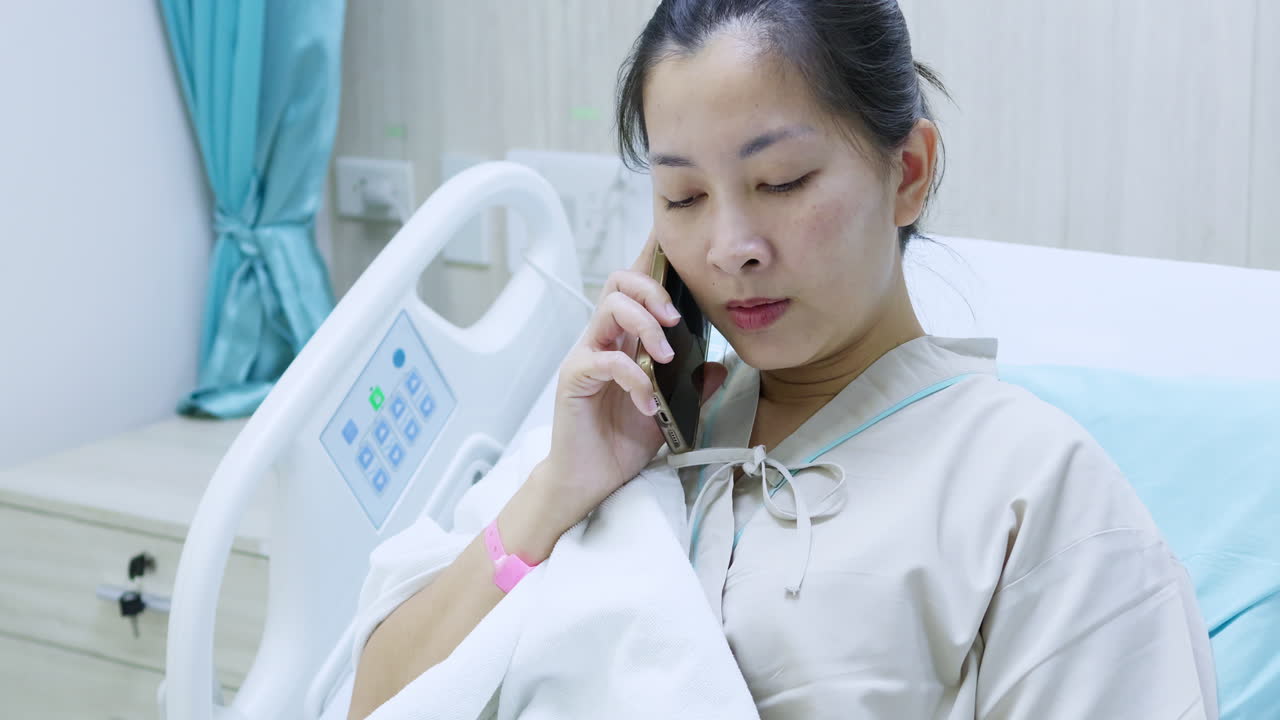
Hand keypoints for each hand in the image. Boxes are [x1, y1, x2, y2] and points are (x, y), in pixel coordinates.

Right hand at [535, 230, 726, 527]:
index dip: (653, 260)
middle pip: (619, 281)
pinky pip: (604, 360)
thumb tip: (721, 365)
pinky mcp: (575, 378)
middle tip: (675, 318)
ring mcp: (587, 355)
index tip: (674, 243)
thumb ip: (693, 387)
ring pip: (609, 309)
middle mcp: (604, 339)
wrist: (589, 480)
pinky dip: (632, 377)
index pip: (637, 287)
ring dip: (644, 325)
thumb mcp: (670, 411)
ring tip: (665, 357)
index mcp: (626, 339)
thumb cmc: (621, 441)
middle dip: (652, 289)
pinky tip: (647, 402)